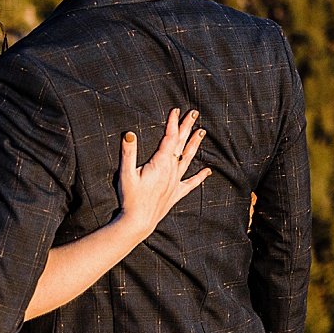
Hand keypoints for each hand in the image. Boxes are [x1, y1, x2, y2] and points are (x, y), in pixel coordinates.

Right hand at [114, 108, 210, 243]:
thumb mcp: (125, 174)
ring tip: (202, 132)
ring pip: (188, 159)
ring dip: (194, 144)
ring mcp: (175, 182)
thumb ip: (128, 152)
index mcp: (160, 163)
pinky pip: (191, 183)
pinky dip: (200, 177)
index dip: (173, 123)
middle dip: (187, 127)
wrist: (138, 222)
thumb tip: (129, 133)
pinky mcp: (176, 193)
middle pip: (181, 145)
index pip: (169, 138)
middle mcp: (171, 171)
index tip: (176, 110)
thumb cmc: (130, 198)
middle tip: (194, 113)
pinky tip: (208, 171)